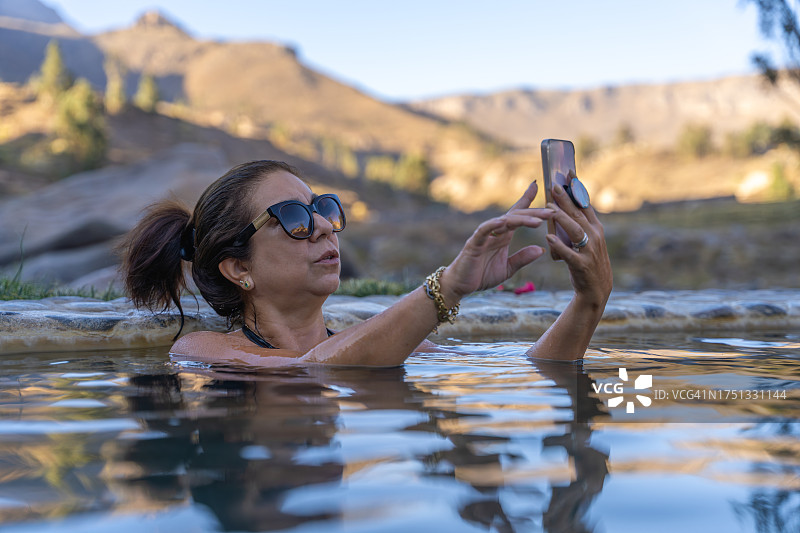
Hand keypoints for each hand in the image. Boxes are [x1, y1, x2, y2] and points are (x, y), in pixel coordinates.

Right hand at [441, 181, 552, 300]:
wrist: (460, 286)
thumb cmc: (481, 275)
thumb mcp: (508, 268)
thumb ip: (522, 258)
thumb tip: (541, 249)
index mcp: (503, 236)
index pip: (517, 215)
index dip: (526, 200)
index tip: (537, 186)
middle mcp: (495, 232)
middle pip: (516, 216)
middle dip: (535, 212)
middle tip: (553, 211)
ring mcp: (484, 235)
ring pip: (504, 221)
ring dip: (522, 219)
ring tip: (538, 221)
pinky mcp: (474, 243)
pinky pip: (484, 230)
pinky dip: (493, 224)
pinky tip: (503, 221)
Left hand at [546, 183, 612, 307]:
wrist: (597, 290)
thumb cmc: (587, 262)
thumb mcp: (587, 241)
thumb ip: (578, 225)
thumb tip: (564, 207)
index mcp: (596, 228)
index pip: (586, 204)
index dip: (577, 188)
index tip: (569, 172)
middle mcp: (595, 236)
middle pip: (578, 214)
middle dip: (566, 199)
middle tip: (552, 185)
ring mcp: (590, 251)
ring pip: (575, 230)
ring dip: (562, 218)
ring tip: (548, 208)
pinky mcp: (582, 265)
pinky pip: (569, 253)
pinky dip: (559, 245)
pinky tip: (548, 237)